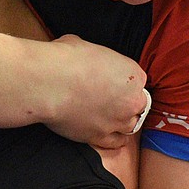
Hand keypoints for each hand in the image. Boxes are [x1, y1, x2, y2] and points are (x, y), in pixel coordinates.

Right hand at [43, 34, 149, 148]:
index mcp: (132, 74)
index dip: (124, 82)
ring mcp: (117, 121)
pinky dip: (114, 139)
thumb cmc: (66, 60)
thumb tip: (82, 58)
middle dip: (126, 103)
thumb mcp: (85, 46)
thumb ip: (93, 58)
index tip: (112, 82)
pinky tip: (107, 133)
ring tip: (108, 117)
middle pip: (138, 105)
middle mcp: (130, 100)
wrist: (50, 83)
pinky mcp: (100, 137)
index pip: (138, 81)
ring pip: (130, 125)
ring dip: (122, 121)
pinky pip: (116, 142)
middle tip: (110, 99)